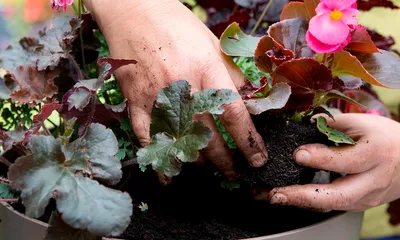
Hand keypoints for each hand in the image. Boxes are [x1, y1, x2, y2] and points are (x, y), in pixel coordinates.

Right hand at [85, 0, 267, 178]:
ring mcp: (156, 95)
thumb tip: (246, 101)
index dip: (248, 141)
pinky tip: (170, 175)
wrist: (132, 10)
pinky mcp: (135, 101)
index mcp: (206, 67)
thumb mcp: (211, 42)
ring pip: (181, 139)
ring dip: (199, 160)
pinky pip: (147, 137)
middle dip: (225, 160)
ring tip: (210, 167)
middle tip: (234, 173)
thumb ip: (230, 73)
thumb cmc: (175, 23)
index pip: (233, 114)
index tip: (257, 159)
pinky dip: (159, 159)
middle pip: (209, 134)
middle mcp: (183, 85)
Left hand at [266, 114, 399, 211]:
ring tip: (275, 197)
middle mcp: (373, 180)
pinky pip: (333, 206)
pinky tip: (291, 197)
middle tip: (277, 193)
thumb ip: (331, 125)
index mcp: (375, 153)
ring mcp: (367, 197)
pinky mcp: (360, 205)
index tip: (298, 154)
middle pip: (339, 195)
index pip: (347, 160)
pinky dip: (310, 203)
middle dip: (304, 196)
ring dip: (301, 203)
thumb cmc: (384, 137)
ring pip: (333, 206)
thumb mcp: (361, 123)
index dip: (321, 158)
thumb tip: (301, 124)